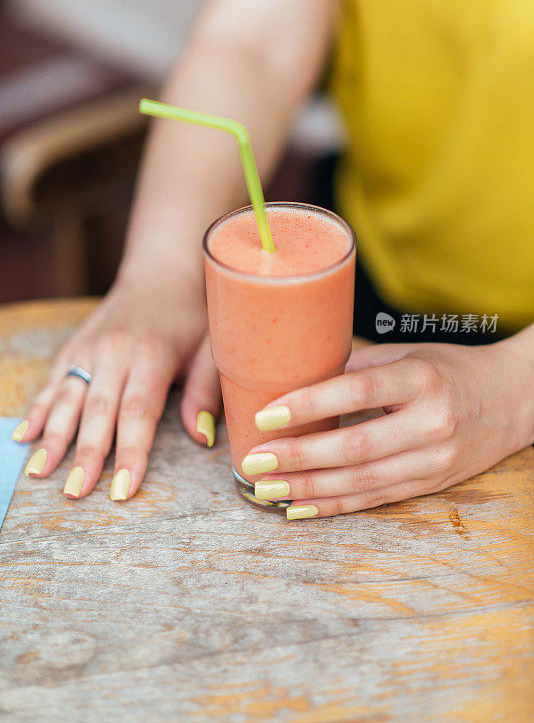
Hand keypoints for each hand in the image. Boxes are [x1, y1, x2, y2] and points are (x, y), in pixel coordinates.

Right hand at [13, 278, 220, 499]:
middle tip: (75, 493)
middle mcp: (114, 351)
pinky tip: (23, 437)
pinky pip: (53, 383)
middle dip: (85, 455)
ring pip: (67, 399)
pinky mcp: (74, 347)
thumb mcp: (211, 348)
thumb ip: (205, 392)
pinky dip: (38, 410)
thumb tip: (200, 438)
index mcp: (151, 353)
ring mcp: (89, 349)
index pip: (138, 413)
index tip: (123, 490)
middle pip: (97, 411)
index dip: (130, 453)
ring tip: (39, 474)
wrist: (161, 271)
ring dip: (53, 438)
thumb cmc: (191, 315)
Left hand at [244, 339, 533, 518]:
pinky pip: (375, 499)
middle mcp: (430, 423)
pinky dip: (334, 506)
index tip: (266, 415)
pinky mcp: (432, 484)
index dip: (309, 404)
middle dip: (298, 457)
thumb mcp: (410, 354)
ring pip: (362, 481)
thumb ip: (358, 365)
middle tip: (255, 462)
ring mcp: (434, 460)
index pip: (358, 391)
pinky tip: (300, 507)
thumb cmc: (451, 369)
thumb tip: (298, 378)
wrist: (514, 400)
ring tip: (265, 490)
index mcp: (421, 379)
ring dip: (308, 488)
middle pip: (355, 447)